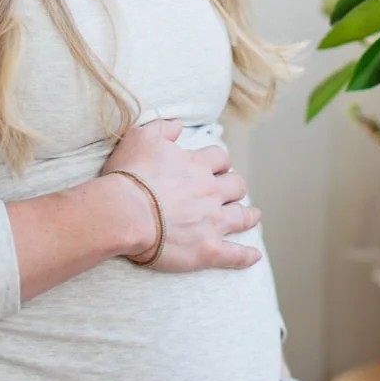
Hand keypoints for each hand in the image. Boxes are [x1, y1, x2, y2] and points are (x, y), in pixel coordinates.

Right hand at [101, 120, 262, 273]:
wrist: (125, 213)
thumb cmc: (129, 175)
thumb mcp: (141, 138)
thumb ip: (163, 128)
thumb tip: (178, 124)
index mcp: (197, 166)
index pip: (219, 158)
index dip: (219, 162)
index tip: (216, 167)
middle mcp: (210, 192)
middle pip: (236, 185)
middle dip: (235, 187)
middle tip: (232, 191)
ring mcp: (212, 222)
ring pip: (242, 216)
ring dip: (249, 215)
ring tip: (253, 216)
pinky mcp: (208, 249)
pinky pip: (235, 254)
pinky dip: (246, 256)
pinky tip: (254, 256)